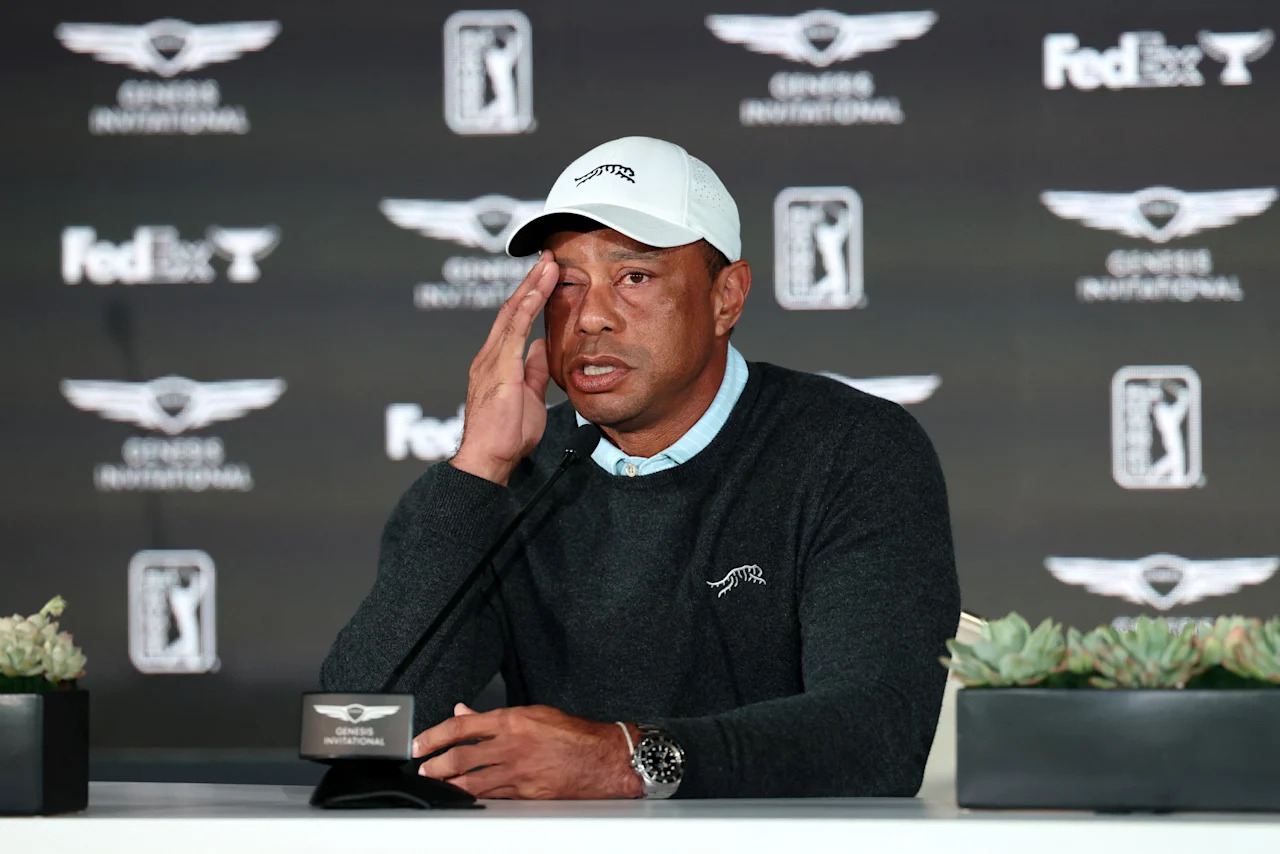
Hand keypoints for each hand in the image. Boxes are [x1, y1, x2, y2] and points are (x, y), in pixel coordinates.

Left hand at [413, 703, 642, 799]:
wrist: (601, 758)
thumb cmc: (572, 733)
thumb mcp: (531, 714)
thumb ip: (494, 717)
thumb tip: (466, 713)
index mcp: (512, 721)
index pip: (462, 727)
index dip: (435, 736)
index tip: (421, 743)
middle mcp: (511, 746)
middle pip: (460, 758)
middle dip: (436, 765)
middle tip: (423, 769)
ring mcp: (517, 772)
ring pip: (472, 782)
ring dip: (449, 786)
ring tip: (437, 785)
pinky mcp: (525, 794)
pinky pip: (492, 796)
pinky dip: (474, 797)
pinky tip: (464, 798)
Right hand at [451, 250, 559, 484]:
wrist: (489, 459)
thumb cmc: (506, 436)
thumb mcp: (530, 397)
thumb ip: (534, 371)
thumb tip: (542, 348)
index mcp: (496, 363)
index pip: (514, 321)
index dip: (530, 296)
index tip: (546, 276)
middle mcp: (489, 356)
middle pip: (511, 309)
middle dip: (531, 281)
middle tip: (548, 257)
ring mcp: (491, 361)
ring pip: (512, 313)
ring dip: (531, 286)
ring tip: (548, 263)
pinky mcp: (499, 369)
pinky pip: (514, 332)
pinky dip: (526, 308)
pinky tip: (538, 291)